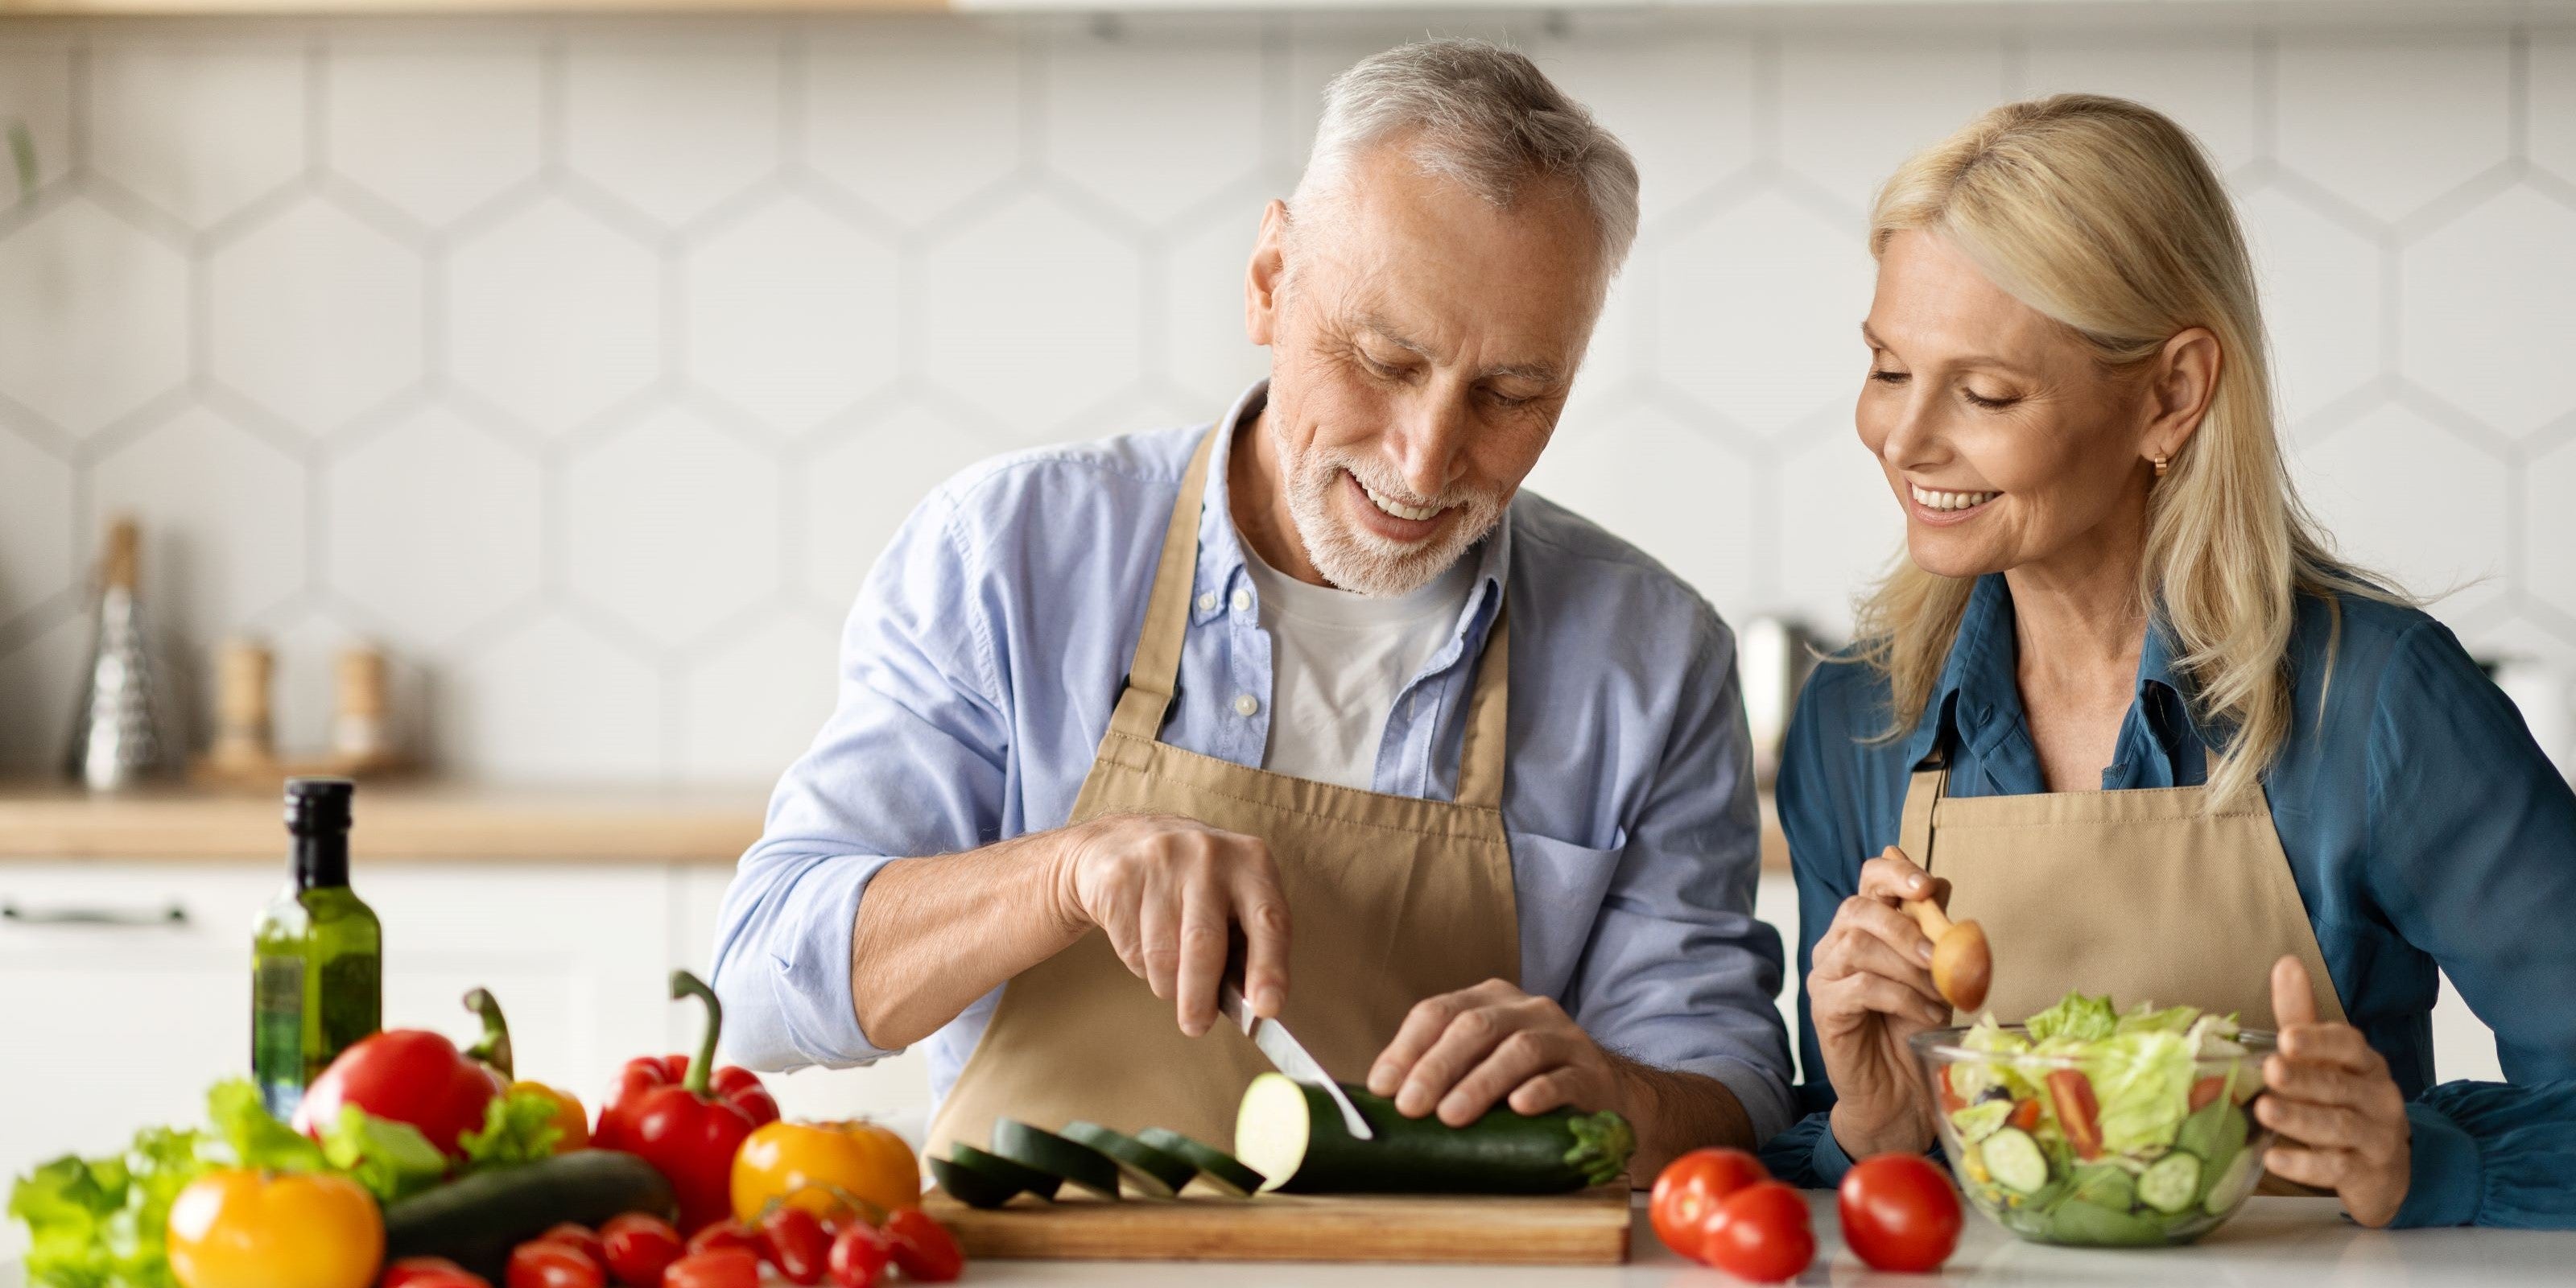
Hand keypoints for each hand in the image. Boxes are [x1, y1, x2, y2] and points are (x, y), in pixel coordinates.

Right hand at [1056, 813, 1289, 1037]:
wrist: (1118, 842)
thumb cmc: (1193, 886)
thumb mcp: (1232, 898)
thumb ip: (1246, 944)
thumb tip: (1251, 1006)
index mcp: (1251, 861)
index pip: (1269, 920)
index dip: (1269, 968)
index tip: (1266, 1008)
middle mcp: (1209, 854)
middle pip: (1204, 944)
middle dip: (1199, 997)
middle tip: (1196, 1026)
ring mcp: (1161, 860)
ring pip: (1163, 954)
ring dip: (1167, 983)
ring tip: (1170, 972)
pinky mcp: (1120, 877)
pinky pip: (1132, 947)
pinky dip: (1140, 964)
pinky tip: (1143, 940)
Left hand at [1367, 979, 1623, 1124]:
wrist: (1601, 1097)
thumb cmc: (1522, 1085)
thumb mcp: (1477, 1068)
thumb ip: (1436, 1073)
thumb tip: (1378, 1098)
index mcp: (1489, 1001)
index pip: (1439, 1012)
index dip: (1407, 1048)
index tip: (1383, 1088)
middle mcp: (1526, 1009)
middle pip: (1475, 1027)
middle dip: (1436, 1067)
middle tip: (1411, 1107)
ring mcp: (1562, 1038)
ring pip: (1519, 1049)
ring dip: (1480, 1083)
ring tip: (1451, 1116)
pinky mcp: (1591, 1073)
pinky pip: (1563, 1078)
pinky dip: (1538, 1092)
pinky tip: (1517, 1109)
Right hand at [1811, 846, 1953, 1159]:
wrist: (1899, 1092)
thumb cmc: (1915, 1028)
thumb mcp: (1935, 972)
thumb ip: (1933, 930)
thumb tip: (1938, 883)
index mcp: (1865, 927)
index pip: (1869, 879)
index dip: (1895, 873)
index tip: (1927, 886)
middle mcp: (1836, 944)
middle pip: (1857, 909)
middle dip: (1903, 926)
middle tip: (1937, 954)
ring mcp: (1826, 977)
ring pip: (1858, 947)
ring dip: (1908, 970)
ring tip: (1940, 996)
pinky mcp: (1825, 1009)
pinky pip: (1861, 988)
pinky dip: (1904, 999)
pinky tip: (1927, 1016)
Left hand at [2257, 955, 2410, 1226]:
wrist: (2385, 1170)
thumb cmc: (2343, 1103)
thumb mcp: (2325, 1060)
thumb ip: (2302, 1018)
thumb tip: (2286, 963)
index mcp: (2365, 1064)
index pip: (2349, 1046)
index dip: (2319, 1040)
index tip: (2287, 1037)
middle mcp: (2378, 1097)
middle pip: (2340, 1087)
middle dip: (2304, 1079)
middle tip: (2271, 1070)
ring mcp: (2377, 1137)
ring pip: (2339, 1126)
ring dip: (2299, 1119)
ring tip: (2264, 1111)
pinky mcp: (2369, 1174)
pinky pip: (2338, 1168)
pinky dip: (2304, 1164)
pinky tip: (2273, 1158)